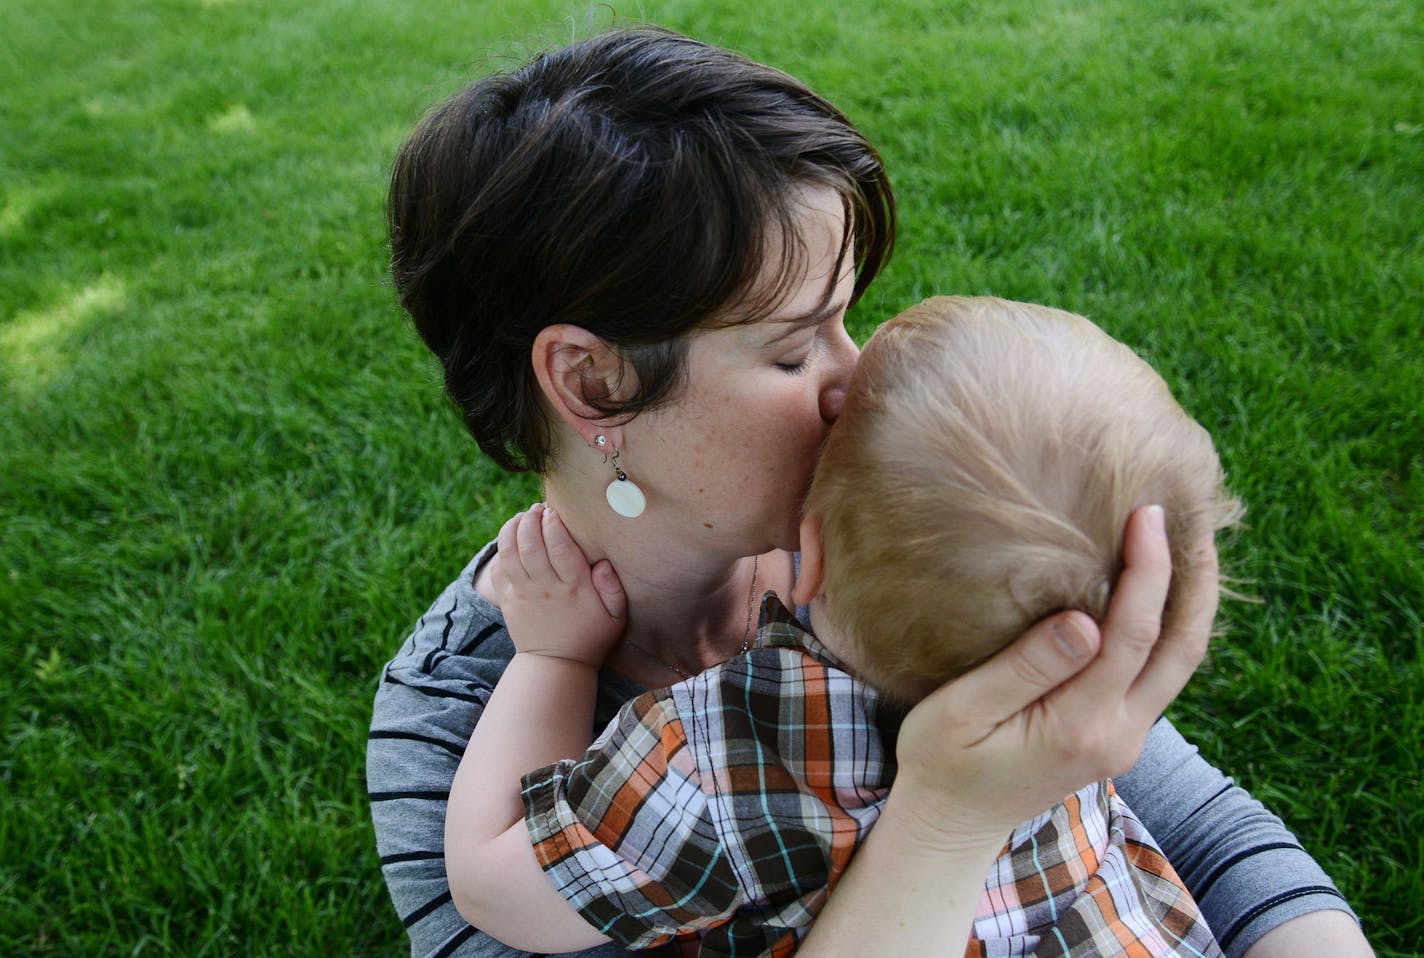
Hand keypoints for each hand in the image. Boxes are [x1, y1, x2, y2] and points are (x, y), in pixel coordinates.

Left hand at [489, 503, 626, 666]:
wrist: (557, 665)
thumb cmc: (591, 636)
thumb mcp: (615, 616)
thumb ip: (612, 588)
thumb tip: (604, 562)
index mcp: (573, 588)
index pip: (560, 548)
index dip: (554, 524)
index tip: (554, 511)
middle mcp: (545, 588)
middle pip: (531, 544)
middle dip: (531, 519)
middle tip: (537, 508)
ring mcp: (522, 595)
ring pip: (510, 553)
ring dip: (512, 529)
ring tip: (522, 517)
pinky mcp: (507, 601)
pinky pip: (498, 570)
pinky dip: (501, 550)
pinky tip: (511, 539)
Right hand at [889, 504, 1217, 843]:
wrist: (953, 824)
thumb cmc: (942, 761)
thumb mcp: (962, 712)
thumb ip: (1024, 669)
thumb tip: (1086, 622)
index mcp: (1080, 726)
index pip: (1133, 636)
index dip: (1148, 570)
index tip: (1145, 514)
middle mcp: (1119, 734)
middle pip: (1182, 649)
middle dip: (1195, 578)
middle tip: (1196, 516)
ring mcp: (1126, 739)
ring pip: (1180, 663)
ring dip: (1191, 600)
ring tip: (1191, 540)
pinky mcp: (1119, 734)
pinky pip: (1160, 671)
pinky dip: (1170, 623)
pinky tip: (1159, 588)